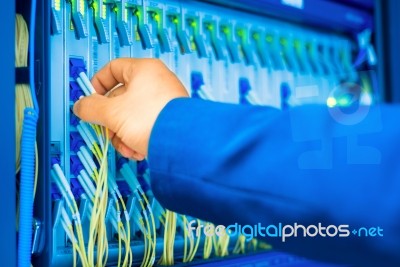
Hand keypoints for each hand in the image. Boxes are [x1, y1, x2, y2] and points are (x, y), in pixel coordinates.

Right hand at [73, 58, 188, 159]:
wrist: (184, 144)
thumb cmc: (152, 120)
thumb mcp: (112, 113)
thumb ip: (91, 108)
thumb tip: (80, 106)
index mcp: (144, 70)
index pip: (112, 68)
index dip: (97, 84)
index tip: (90, 101)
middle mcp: (157, 82)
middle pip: (120, 98)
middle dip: (111, 121)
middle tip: (108, 132)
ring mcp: (165, 101)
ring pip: (132, 115)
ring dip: (123, 135)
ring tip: (127, 148)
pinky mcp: (170, 119)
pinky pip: (146, 125)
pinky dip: (138, 139)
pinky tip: (139, 151)